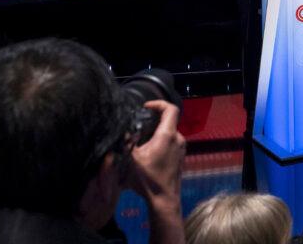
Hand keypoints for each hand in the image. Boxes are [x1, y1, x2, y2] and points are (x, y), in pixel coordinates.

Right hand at [127, 100, 185, 243]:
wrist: (164, 198)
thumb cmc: (148, 179)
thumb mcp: (131, 160)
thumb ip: (126, 142)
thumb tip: (121, 131)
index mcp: (168, 135)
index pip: (170, 109)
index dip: (158, 103)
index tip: (146, 107)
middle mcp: (178, 138)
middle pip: (168, 120)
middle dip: (153, 120)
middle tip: (138, 125)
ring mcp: (181, 147)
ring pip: (169, 132)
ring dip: (156, 132)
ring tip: (140, 140)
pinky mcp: (181, 155)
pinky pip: (171, 141)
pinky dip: (161, 141)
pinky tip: (148, 152)